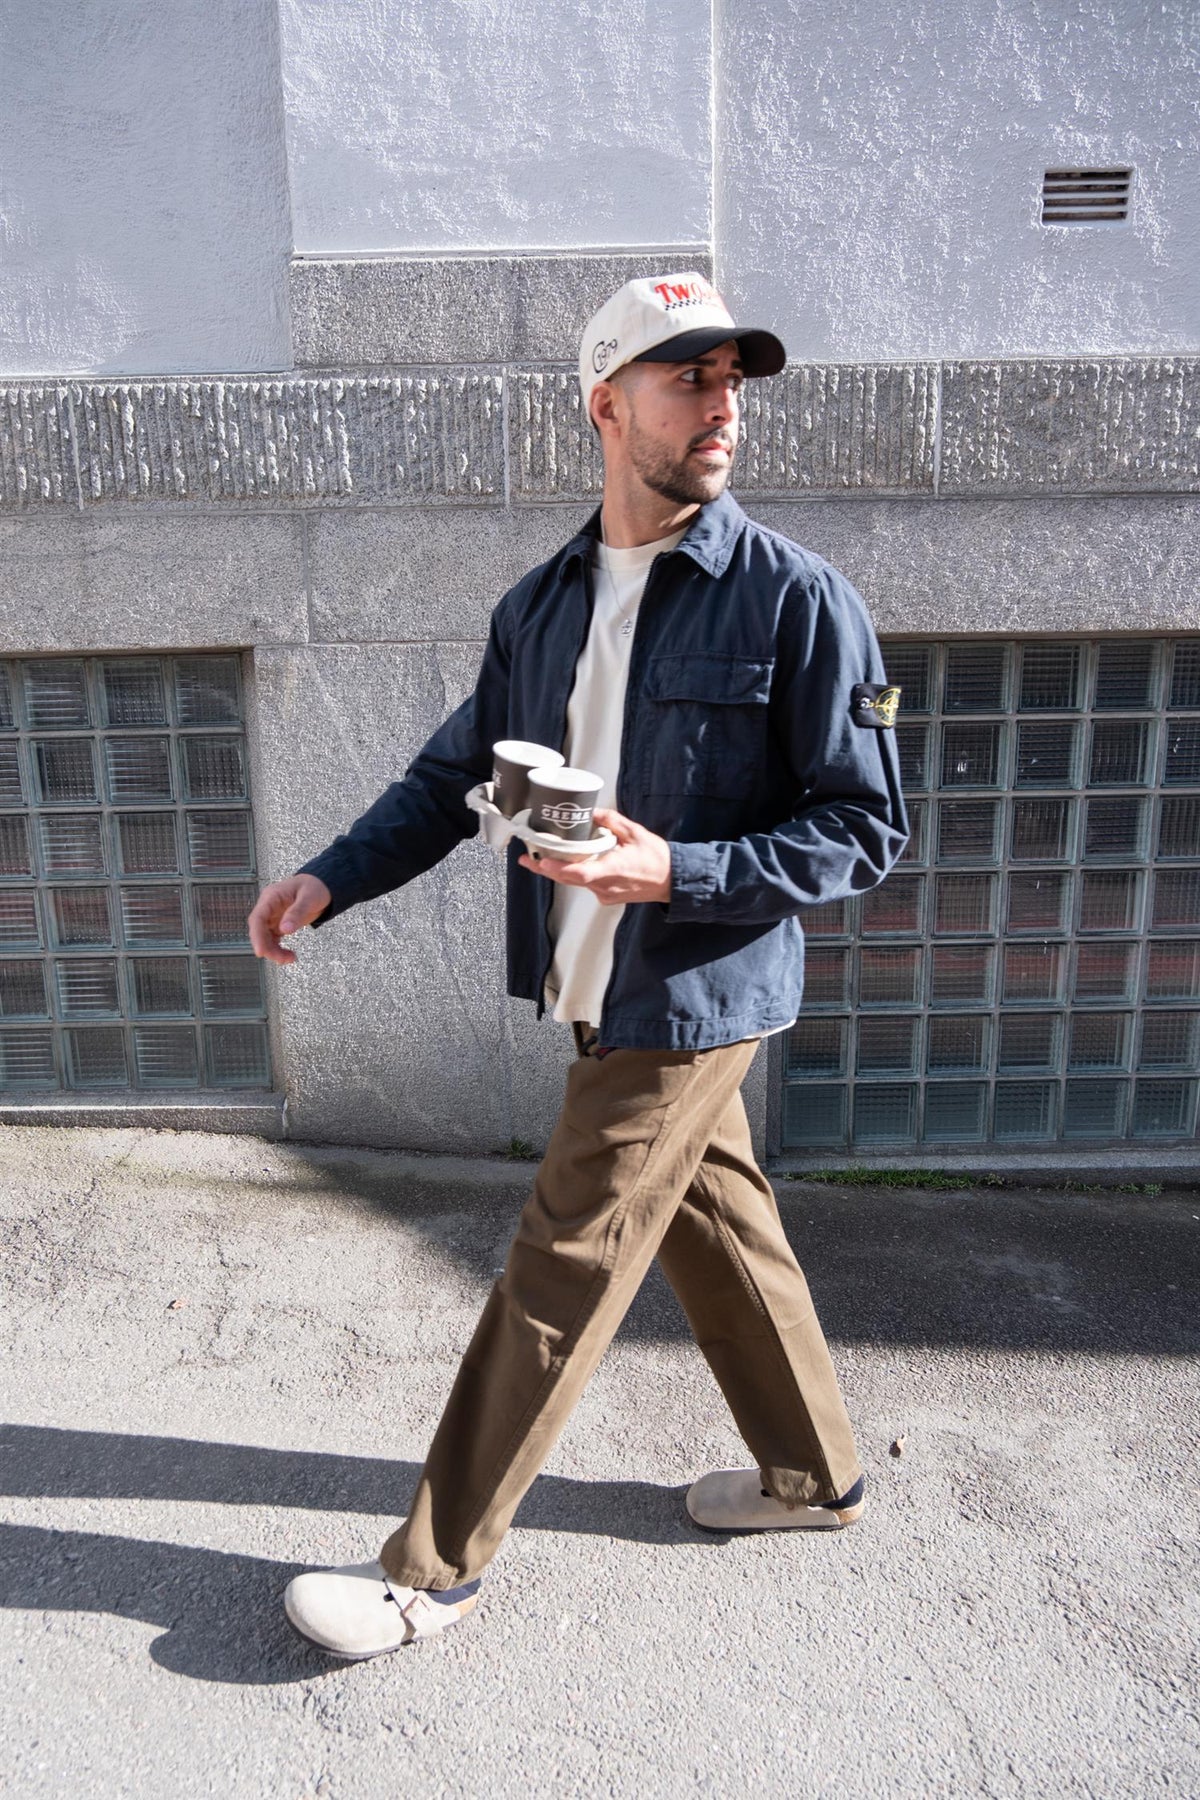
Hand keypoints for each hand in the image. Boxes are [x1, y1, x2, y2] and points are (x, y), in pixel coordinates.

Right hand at [248, 874, 331, 965]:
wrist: (321, 886)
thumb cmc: (314, 887)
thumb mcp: (309, 897)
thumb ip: (297, 912)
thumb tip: (285, 930)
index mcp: (272, 897)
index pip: (258, 917)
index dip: (257, 935)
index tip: (260, 951)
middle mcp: (268, 908)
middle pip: (259, 931)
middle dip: (267, 947)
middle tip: (281, 959)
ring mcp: (272, 917)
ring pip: (265, 938)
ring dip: (274, 951)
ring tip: (290, 959)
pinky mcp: (278, 925)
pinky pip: (273, 940)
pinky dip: (278, 949)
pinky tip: (288, 956)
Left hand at [518, 807, 670, 904]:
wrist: (673, 881)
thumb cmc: (658, 860)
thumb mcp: (635, 833)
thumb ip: (611, 821)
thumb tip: (592, 812)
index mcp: (612, 870)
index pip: (577, 873)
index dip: (555, 868)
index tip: (539, 860)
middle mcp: (605, 886)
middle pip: (568, 879)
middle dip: (546, 868)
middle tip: (527, 857)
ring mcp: (605, 894)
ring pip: (575, 882)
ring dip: (559, 871)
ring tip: (541, 858)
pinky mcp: (607, 896)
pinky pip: (586, 884)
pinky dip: (576, 873)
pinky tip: (570, 862)